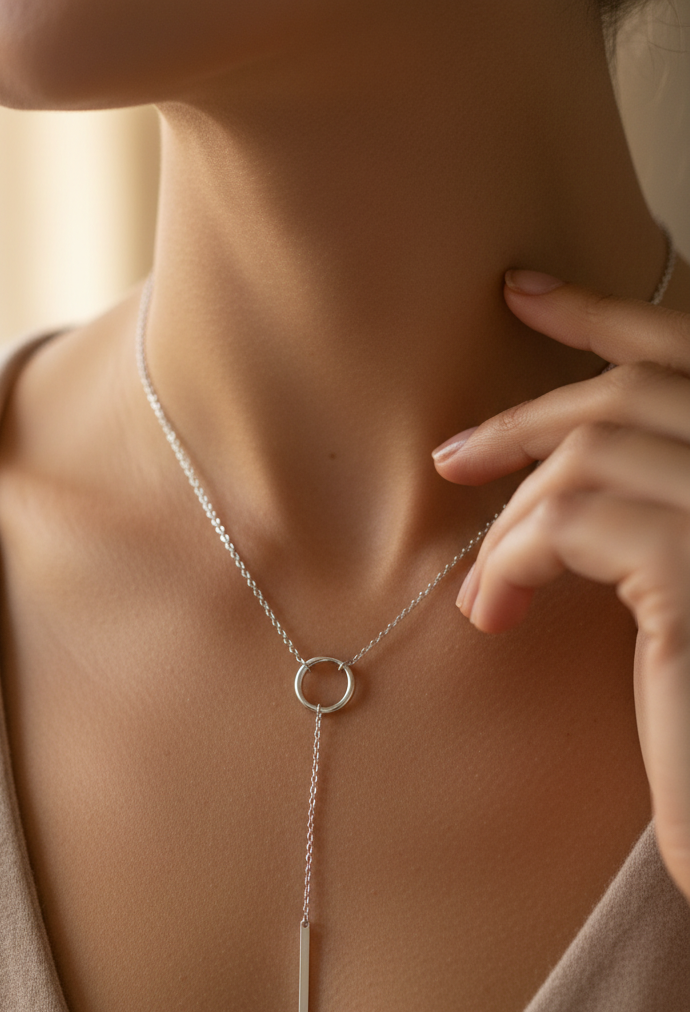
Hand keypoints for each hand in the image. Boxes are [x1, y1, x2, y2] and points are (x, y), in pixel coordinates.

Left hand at [432, 270, 689, 899]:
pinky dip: (514, 558)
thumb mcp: (684, 578)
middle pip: (631, 396)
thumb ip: (653, 503)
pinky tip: (497, 612)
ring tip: (483, 588)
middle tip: (450, 458)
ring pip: (590, 457)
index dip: (607, 314)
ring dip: (514, 518)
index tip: (521, 294)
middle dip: (525, 419)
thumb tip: (555, 468)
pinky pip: (570, 521)